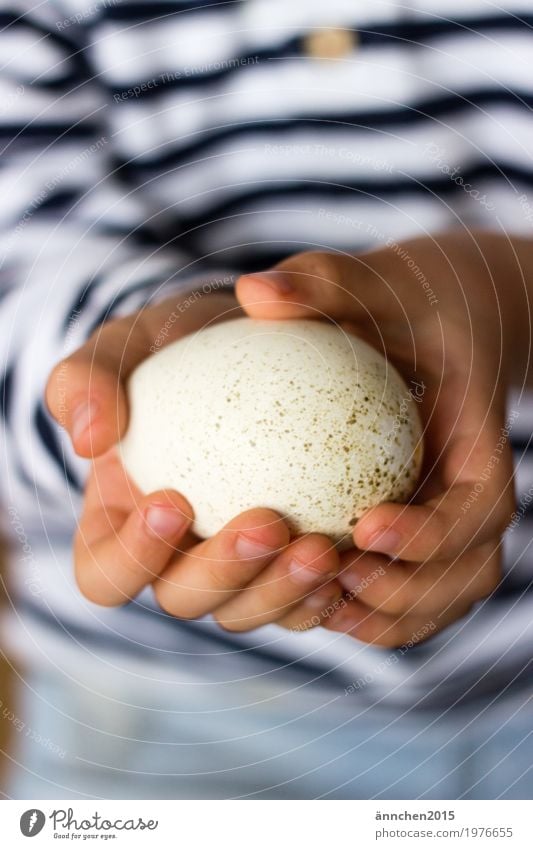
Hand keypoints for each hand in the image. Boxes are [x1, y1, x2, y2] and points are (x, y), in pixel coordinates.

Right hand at [46, 291, 342, 629]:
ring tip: (325, 548)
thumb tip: (89, 438)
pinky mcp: (289, 563)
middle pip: (185, 601)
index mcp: (121, 528)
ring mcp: (237, 569)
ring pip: (251, 610)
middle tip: (269, 524)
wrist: (249, 347)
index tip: (172, 500)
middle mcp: (176, 561)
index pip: (105, 573)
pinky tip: (358, 557)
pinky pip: (306, 596)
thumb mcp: (123, 345)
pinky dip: (329, 588)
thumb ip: (88, 380)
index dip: (132, 558)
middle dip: (224, 575)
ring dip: (284, 591)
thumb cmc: (173, 350)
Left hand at [236, 232, 516, 646]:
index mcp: (482, 439)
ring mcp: (453, 516)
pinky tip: (317, 605)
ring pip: (446, 595)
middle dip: (409, 591)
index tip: (365, 525)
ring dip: (390, 615)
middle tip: (337, 578)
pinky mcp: (425, 528)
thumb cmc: (405, 300)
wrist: (443, 321)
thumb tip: (252, 290)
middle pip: (471, 570)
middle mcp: (475, 489)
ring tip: (322, 605)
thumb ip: (322, 283)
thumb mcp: (372, 280)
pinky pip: (414, 590)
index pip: (482, 505)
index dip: (434, 533)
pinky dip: (378, 612)